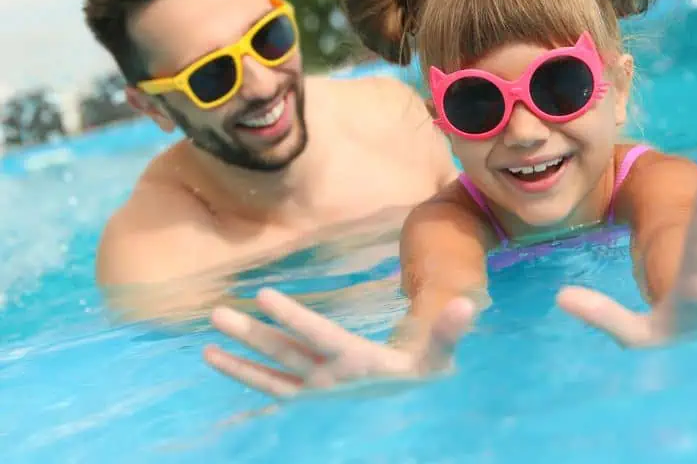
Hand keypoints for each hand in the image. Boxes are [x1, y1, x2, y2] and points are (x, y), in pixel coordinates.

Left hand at [203, 288, 475, 397]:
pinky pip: (273, 395)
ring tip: (206, 349)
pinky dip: (247, 386)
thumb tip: (467, 303)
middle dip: (251, 334)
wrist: (409, 422)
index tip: (263, 296)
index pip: (318, 334)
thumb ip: (448, 332)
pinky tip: (223, 377)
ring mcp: (316, 394)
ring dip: (239, 362)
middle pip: (284, 353)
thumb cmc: (423, 381)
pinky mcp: (309, 402)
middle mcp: (329, 379)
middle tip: (216, 314)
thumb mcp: (438, 360)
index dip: (292, 316)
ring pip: (271, 376)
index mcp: (356, 362)